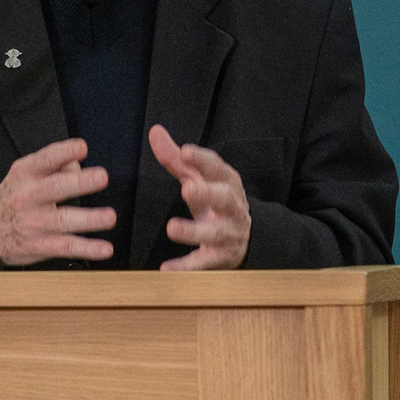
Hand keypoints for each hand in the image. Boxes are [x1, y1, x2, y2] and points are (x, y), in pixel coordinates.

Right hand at [0, 138, 115, 265]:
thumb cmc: (16, 195)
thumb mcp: (27, 172)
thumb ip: (55, 164)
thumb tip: (79, 165)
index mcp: (27, 173)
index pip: (46, 159)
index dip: (64, 152)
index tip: (82, 147)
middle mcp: (29, 196)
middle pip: (55, 188)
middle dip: (80, 183)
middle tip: (102, 177)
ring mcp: (34, 222)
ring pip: (63, 220)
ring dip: (89, 219)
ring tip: (109, 217)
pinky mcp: (40, 245)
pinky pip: (66, 247)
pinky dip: (87, 249)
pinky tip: (104, 248)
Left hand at [148, 124, 250, 269]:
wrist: (244, 237)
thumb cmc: (214, 200)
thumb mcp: (198, 178)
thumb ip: (176, 159)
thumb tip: (155, 131)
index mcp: (226, 182)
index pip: (216, 168)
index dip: (202, 159)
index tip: (185, 151)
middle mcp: (232, 207)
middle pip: (225, 198)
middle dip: (208, 193)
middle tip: (186, 189)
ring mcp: (229, 234)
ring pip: (216, 233)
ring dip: (194, 231)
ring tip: (172, 228)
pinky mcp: (221, 258)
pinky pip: (204, 263)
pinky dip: (186, 267)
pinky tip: (167, 269)